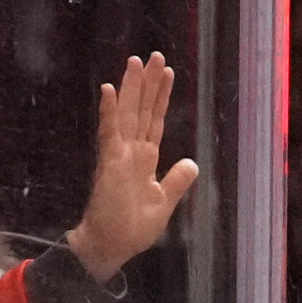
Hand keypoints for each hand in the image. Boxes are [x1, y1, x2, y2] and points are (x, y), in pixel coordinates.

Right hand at [66, 53, 199, 283]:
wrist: (111, 247)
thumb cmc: (132, 229)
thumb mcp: (164, 203)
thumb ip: (176, 182)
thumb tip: (192, 163)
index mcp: (145, 160)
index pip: (155, 121)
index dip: (161, 98)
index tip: (167, 73)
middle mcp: (131, 152)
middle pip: (141, 110)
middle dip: (147, 83)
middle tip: (153, 55)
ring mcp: (119, 155)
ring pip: (127, 114)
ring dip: (130, 88)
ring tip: (134, 61)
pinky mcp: (109, 164)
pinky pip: (109, 133)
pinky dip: (109, 112)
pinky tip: (109, 90)